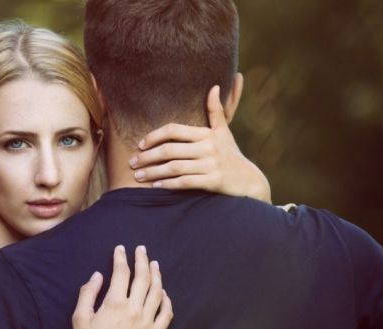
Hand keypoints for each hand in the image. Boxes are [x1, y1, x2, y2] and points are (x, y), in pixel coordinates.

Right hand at [71, 245, 172, 328]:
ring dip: (156, 276)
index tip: (121, 249)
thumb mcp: (80, 318)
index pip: (122, 273)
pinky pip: (166, 314)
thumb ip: (88, 293)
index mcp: (115, 303)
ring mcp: (147, 323)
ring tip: (154, 265)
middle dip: (142, 260)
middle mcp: (134, 309)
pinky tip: (163, 293)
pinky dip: (166, 301)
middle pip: (143, 278)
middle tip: (141, 250)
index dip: (121, 258)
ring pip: (157, 293)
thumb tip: (97, 276)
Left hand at [129, 85, 271, 202]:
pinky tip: (156, 187)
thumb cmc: (232, 156)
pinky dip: (168, 184)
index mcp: (207, 134)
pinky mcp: (213, 182)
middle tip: (132, 162)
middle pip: (169, 150)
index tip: (140, 144)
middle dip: (147, 157)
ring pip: (174, 167)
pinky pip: (185, 182)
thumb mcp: (224, 133)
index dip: (154, 136)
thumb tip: (214, 87)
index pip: (174, 130)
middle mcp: (208, 147)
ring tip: (138, 177)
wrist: (250, 182)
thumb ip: (215, 111)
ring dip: (153, 172)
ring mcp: (211, 165)